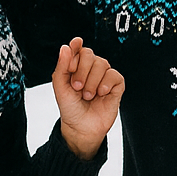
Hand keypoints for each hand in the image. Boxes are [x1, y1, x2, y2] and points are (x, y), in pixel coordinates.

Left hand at [52, 37, 122, 159]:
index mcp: (76, 67)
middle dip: (82, 71)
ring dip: (92, 81)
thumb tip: (66, 47)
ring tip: (88, 96)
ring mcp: (104, 76)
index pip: (77, 49)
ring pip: (102, 64)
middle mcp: (91, 69)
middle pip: (89, 54)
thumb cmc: (71, 108)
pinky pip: (114, 75)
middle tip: (77, 87)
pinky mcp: (116, 85)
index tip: (74, 49)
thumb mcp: (60, 87)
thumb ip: (62, 66)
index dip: (75, 48)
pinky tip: (101, 93)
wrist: (81, 128)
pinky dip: (106, 84)